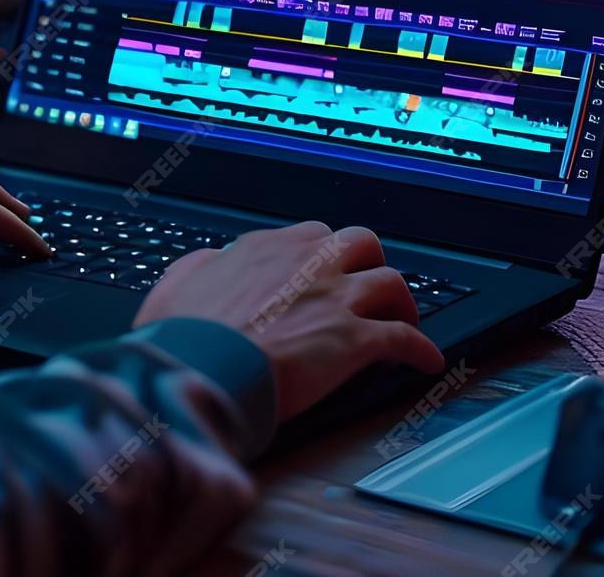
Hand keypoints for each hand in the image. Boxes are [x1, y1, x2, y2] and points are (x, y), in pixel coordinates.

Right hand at [134, 220, 444, 419]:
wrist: (201, 367)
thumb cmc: (184, 335)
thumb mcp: (176, 283)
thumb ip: (202, 266)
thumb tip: (213, 262)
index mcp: (265, 249)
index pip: (310, 236)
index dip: (322, 256)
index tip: (323, 274)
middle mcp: (307, 264)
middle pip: (360, 243)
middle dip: (368, 263)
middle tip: (366, 288)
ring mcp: (335, 299)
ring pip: (390, 281)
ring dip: (400, 302)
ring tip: (402, 320)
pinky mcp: (354, 340)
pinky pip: (405, 339)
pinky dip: (421, 349)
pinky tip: (427, 361)